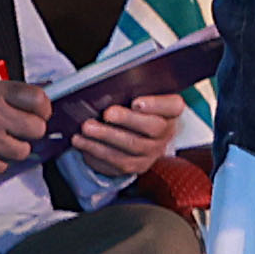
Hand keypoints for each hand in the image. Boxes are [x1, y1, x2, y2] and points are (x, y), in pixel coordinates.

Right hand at [0, 79, 51, 177]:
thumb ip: (10, 94)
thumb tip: (45, 94)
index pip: (39, 99)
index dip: (43, 109)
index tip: (39, 113)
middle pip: (37, 129)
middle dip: (30, 132)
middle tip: (17, 130)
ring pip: (22, 151)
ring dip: (13, 150)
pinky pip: (2, 167)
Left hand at [67, 90, 185, 177]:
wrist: (136, 134)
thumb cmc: (133, 108)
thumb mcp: (137, 95)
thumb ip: (130, 89)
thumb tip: (108, 86)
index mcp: (170, 111)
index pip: (173, 106)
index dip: (156, 104)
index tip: (136, 102)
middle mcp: (165, 133)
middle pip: (152, 128)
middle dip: (127, 120)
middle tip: (107, 113)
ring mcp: (152, 152)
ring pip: (132, 147)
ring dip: (106, 136)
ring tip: (87, 127)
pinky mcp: (136, 166)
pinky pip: (117, 161)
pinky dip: (96, 150)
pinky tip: (81, 141)